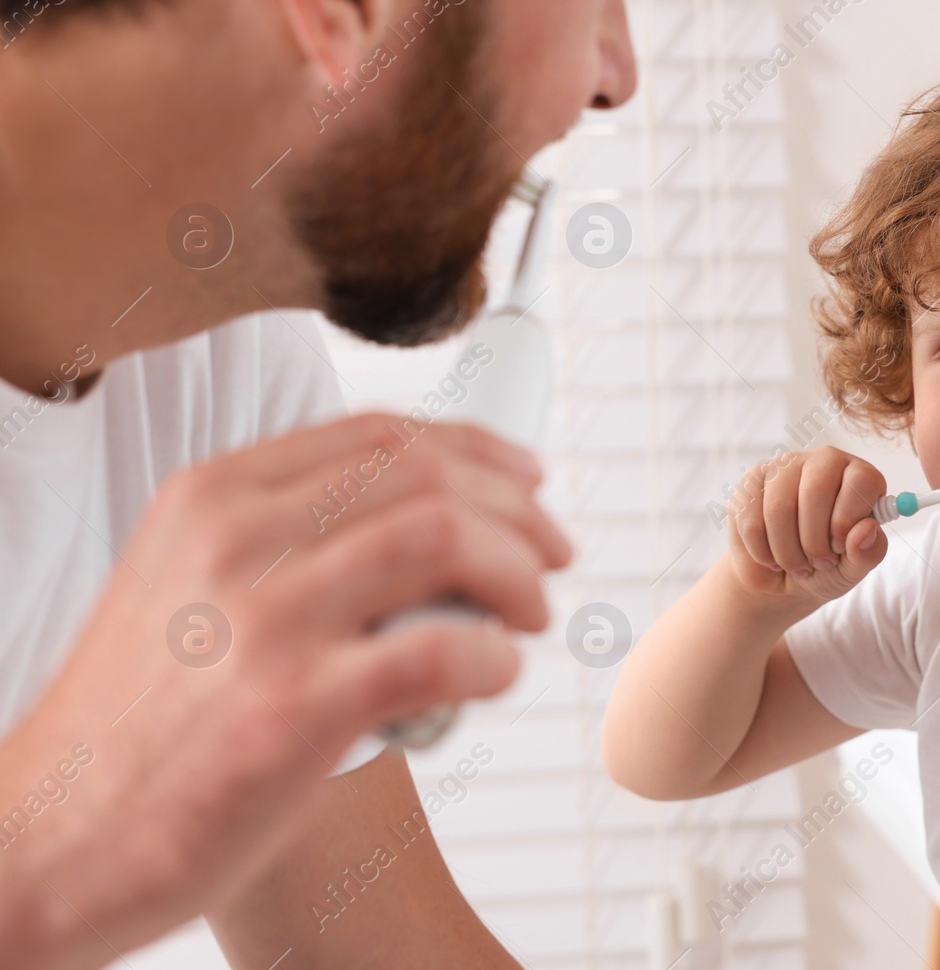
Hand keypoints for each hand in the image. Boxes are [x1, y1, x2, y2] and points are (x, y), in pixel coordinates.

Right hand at [0, 412, 571, 967]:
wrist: (46, 842)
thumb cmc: (134, 725)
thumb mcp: (183, 586)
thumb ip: (281, 539)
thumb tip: (421, 521)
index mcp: (210, 498)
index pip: (379, 435)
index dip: (477, 451)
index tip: (526, 481)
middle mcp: (234, 539)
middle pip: (427, 477)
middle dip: (517, 511)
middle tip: (551, 554)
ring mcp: (262, 620)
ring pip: (445, 538)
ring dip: (517, 573)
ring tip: (531, 613)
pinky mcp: (292, 709)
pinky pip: (440, 648)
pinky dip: (492, 656)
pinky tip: (494, 673)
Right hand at [724, 446, 887, 613]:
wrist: (782, 579)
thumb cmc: (826, 566)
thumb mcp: (854, 568)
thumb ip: (869, 552)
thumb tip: (867, 529)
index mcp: (857, 475)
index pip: (862, 480)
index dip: (850, 519)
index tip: (840, 546)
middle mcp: (822, 461)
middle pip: (816, 491)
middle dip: (815, 541)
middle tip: (819, 563)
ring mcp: (783, 467)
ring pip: (780, 508)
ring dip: (788, 552)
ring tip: (797, 565)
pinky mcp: (749, 483)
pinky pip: (751, 520)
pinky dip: (763, 552)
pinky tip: (771, 559)